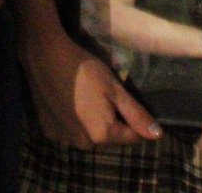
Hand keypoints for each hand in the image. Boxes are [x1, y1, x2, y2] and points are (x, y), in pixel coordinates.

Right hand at [20, 28, 160, 148]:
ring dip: (92, 123)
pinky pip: (70, 132)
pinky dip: (74, 121)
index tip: (125, 100)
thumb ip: (136, 115)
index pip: (131, 137)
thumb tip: (157, 136)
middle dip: (112, 121)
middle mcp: (83, 144)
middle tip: (104, 95)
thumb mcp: (115, 89)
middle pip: (109, 138)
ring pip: (89, 136)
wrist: (45, 58)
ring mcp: (63, 139)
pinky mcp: (49, 131)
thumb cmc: (85, 70)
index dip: (134, 120)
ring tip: (86, 97)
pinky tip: (69, 102)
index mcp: (102, 135)